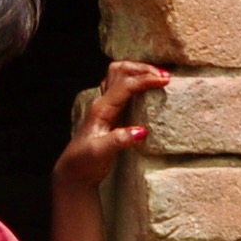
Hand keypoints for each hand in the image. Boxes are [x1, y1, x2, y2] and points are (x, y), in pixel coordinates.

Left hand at [53, 59, 170, 190]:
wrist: (74, 172)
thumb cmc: (85, 162)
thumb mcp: (101, 153)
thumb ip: (119, 141)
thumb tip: (141, 131)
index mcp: (102, 109)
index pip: (126, 85)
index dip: (146, 80)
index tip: (165, 82)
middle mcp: (103, 103)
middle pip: (121, 71)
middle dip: (143, 68)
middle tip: (165, 77)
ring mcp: (106, 106)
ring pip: (121, 75)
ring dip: (139, 71)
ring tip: (159, 77)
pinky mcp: (111, 113)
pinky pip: (123, 88)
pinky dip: (136, 81)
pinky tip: (148, 88)